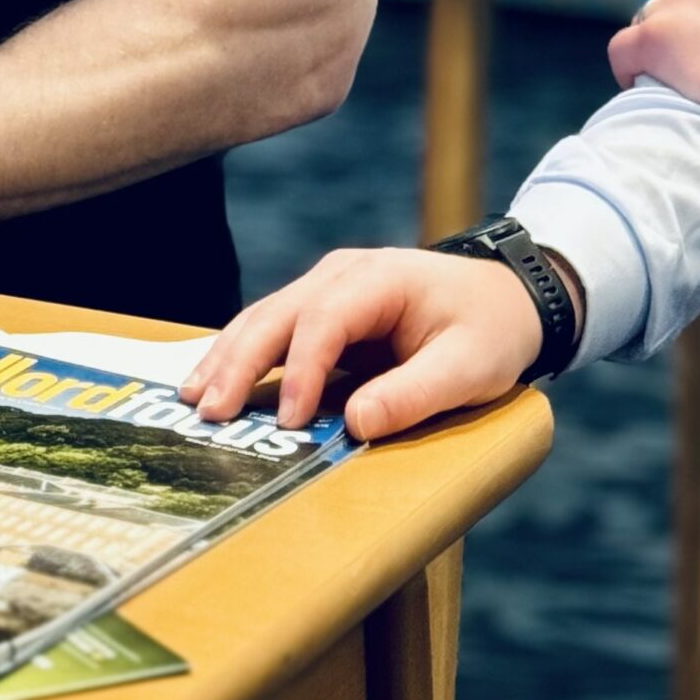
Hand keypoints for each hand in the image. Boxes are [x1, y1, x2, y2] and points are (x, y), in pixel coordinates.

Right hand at [178, 247, 550, 440]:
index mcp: (377, 279)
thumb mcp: (470, 367)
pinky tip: (215, 380)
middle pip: (277, 313)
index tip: (293, 423)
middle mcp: (341, 274)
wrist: (505, 296)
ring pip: (264, 317)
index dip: (302, 370)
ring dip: (229, 357)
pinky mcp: (323, 309)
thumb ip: (414, 395)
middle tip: (208, 410)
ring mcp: (327, 287)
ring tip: (195, 397)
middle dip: (240, 361)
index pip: (324, 320)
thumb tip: (355, 424)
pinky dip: (242, 354)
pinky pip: (275, 329)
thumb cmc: (491, 329)